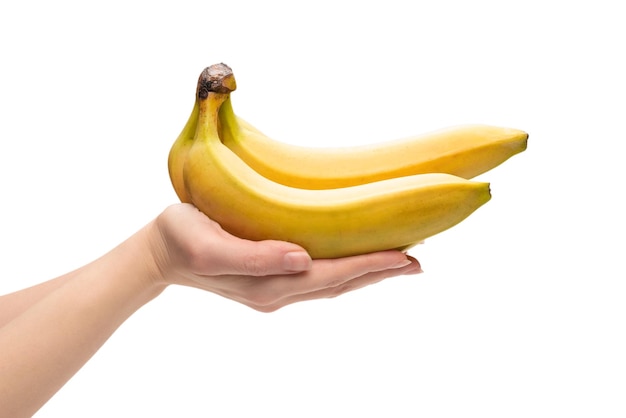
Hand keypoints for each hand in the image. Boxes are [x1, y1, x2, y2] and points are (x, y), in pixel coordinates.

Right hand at [149, 203, 421, 311]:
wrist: (159, 252)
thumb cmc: (181, 238)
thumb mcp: (210, 246)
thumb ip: (254, 257)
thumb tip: (301, 259)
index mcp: (269, 284)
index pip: (333, 275)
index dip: (371, 265)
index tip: (408, 256)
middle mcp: (279, 290)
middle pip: (342, 283)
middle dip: (380, 271)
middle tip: (418, 259)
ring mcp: (276, 286)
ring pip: (333, 282)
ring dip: (367, 271)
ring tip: (399, 259)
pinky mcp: (271, 275)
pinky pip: (319, 276)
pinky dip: (345, 268)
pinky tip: (355, 257)